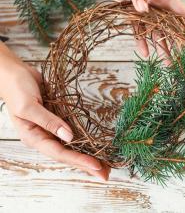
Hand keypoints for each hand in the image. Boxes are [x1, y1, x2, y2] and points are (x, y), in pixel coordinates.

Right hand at [0, 61, 110, 179]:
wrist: (15, 74)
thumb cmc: (17, 89)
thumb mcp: (29, 106)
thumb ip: (49, 121)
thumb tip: (70, 137)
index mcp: (33, 137)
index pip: (60, 153)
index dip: (79, 160)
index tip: (97, 166)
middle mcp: (44, 137)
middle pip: (68, 154)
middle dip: (87, 165)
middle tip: (106, 174)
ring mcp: (52, 129)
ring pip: (73, 146)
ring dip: (88, 154)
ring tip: (105, 164)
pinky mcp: (58, 120)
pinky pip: (73, 133)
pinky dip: (85, 140)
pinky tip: (95, 146)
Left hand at [109, 0, 184, 60]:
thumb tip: (142, 10)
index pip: (179, 13)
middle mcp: (157, 7)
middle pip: (169, 28)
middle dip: (175, 44)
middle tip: (181, 59)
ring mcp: (145, 12)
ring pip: (155, 33)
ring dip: (161, 48)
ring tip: (168, 63)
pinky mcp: (132, 15)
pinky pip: (137, 31)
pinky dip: (141, 42)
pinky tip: (145, 54)